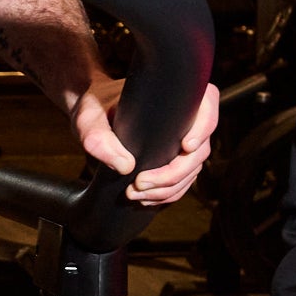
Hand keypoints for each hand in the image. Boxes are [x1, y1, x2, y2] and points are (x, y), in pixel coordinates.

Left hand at [73, 78, 218, 203]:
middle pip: (199, 149)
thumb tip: (125, 166)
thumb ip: (97, 137)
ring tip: (136, 194)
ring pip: (192, 170)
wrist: (93, 112)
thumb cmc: (94, 105)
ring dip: (168, 188)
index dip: (204, 127)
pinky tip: (146, 198)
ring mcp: (181, 139)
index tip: (185, 146)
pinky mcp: (173, 158)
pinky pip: (182, 181)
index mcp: (173, 96)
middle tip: (140, 183)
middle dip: (173, 173)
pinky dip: (167, 194)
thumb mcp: (88, 116)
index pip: (207, 106)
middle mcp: (184, 118)